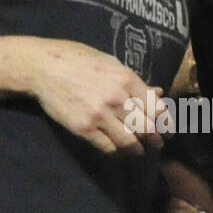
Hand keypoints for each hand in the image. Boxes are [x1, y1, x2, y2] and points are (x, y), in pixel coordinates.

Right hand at [29, 40, 170, 155]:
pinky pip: (108, 148)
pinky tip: (120, 150)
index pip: (157, 109)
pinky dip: (118, 152)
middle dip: (156, 140)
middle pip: (147, 129)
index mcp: (127, 79)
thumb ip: (136, 82)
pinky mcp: (84, 129)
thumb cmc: (78, 60)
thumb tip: (159, 95)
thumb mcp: (112, 63)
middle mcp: (116, 98)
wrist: (44, 68)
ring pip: (129, 142)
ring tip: (139, 150)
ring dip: (138, 149)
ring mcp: (99, 115)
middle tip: (157, 144)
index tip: (168, 131)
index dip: (166, 124)